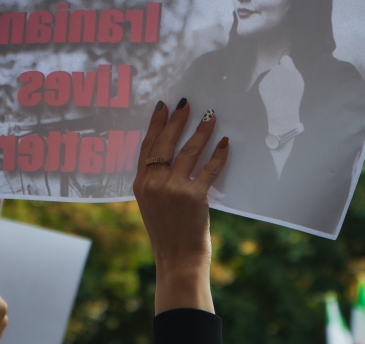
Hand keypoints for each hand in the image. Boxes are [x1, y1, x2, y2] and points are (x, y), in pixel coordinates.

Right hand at [134, 99, 229, 313]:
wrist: (177, 259)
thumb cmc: (167, 232)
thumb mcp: (150, 204)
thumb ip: (155, 181)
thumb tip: (169, 157)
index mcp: (140, 184)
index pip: (147, 146)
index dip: (155, 125)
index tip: (163, 107)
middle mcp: (154, 183)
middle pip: (165, 143)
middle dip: (177, 121)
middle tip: (186, 105)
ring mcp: (173, 189)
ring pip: (188, 151)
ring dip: (201, 132)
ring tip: (209, 118)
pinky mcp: (193, 196)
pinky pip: (209, 168)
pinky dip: (219, 154)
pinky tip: (224, 143)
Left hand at [258, 55, 304, 135]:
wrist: (282, 112)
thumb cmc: (293, 97)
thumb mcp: (298, 82)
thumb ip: (292, 70)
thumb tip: (285, 59)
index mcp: (287, 70)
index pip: (285, 59)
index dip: (287, 65)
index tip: (288, 70)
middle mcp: (276, 71)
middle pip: (277, 67)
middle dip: (280, 73)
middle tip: (284, 85)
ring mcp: (267, 78)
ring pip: (271, 75)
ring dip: (274, 80)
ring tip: (279, 92)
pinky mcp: (261, 84)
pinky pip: (266, 82)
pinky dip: (269, 87)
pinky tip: (273, 94)